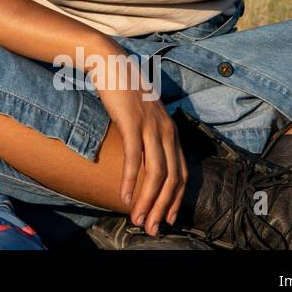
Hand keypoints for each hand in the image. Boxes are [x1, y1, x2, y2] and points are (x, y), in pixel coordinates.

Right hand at [85, 49, 186, 237]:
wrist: (110, 62)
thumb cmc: (124, 90)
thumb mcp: (143, 115)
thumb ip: (148, 135)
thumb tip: (143, 159)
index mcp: (171, 131)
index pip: (181, 173)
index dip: (175, 200)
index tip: (166, 219)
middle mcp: (166, 131)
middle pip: (171, 179)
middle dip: (162, 208)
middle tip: (151, 229)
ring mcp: (151, 127)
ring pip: (156, 173)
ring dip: (147, 201)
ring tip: (137, 220)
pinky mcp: (132, 122)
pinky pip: (134, 158)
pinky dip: (129, 181)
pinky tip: (123, 197)